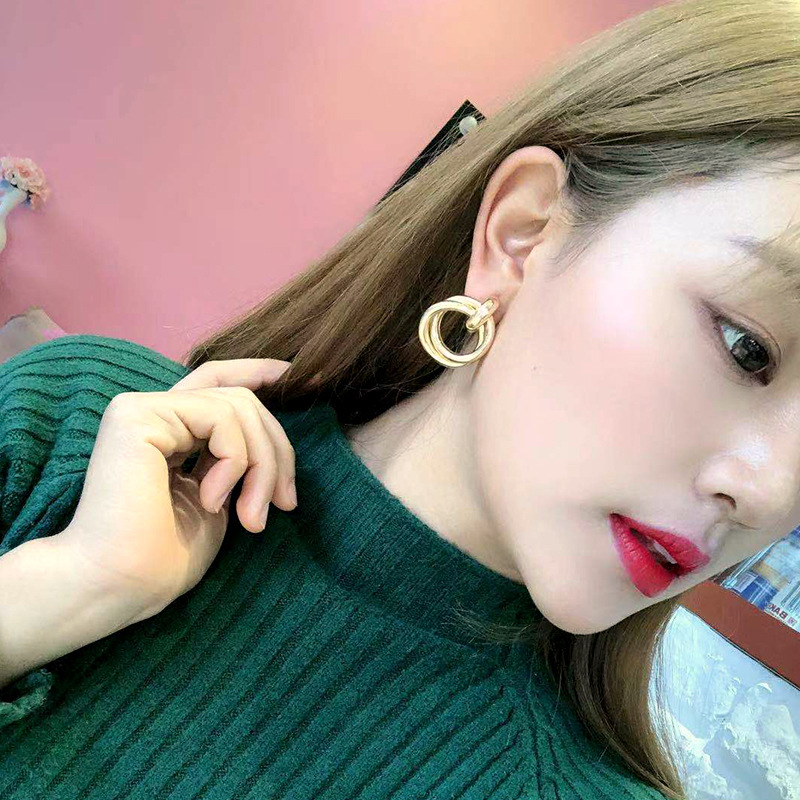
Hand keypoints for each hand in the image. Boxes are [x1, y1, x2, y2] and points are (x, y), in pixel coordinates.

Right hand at [59, 358, 304, 616]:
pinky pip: (220, 417)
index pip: (219, 382)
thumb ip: (239, 457)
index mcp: (171, 430)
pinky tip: (213, 501)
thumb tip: (278, 439)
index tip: (304, 377)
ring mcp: (141, 408)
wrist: (121, 587)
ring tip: (251, 517)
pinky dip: (235, 461)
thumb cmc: (167, 557)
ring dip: (262, 465)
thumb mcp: (222, 496)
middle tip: (285, 504)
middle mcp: (153, 412)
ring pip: (239, 406)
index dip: (260, 372)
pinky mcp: (136, 414)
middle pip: (242, 399)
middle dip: (277, 451)